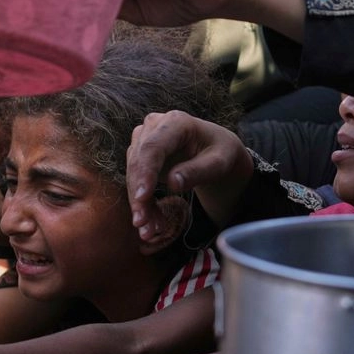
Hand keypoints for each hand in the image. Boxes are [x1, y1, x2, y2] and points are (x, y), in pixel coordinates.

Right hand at [126, 110, 252, 236]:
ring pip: (133, 173)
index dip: (145, 173)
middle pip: (139, 162)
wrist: (216, 150)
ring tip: (149, 230)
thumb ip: (198, 171)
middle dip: (139, 196)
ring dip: (140, 204)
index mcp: (176, 122)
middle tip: (142, 224)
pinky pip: (137, 180)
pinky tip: (151, 222)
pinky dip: (143, 203)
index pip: (153, 148)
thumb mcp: (219, 162)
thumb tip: (173, 183)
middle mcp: (155, 126)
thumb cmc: (221, 152)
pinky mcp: (142, 155)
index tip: (142, 198)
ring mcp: (145, 139)